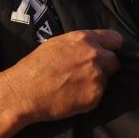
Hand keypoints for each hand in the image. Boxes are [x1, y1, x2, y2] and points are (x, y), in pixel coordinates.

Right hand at [0, 30, 122, 123]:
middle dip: (105, 67)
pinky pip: (98, 96)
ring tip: (74, 86)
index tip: (107, 53)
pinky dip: (89, 97)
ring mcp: (97, 76)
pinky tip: (72, 96)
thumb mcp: (57, 44)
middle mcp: (94, 55)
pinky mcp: (95, 96)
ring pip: (106, 80)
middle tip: (87, 74)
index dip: (111, 48)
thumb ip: (80, 44)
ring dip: (95, 83)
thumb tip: (94, 47)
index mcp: (84, 39)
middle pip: (115, 61)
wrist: (23, 92)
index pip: (115, 39)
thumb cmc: (34, 67)